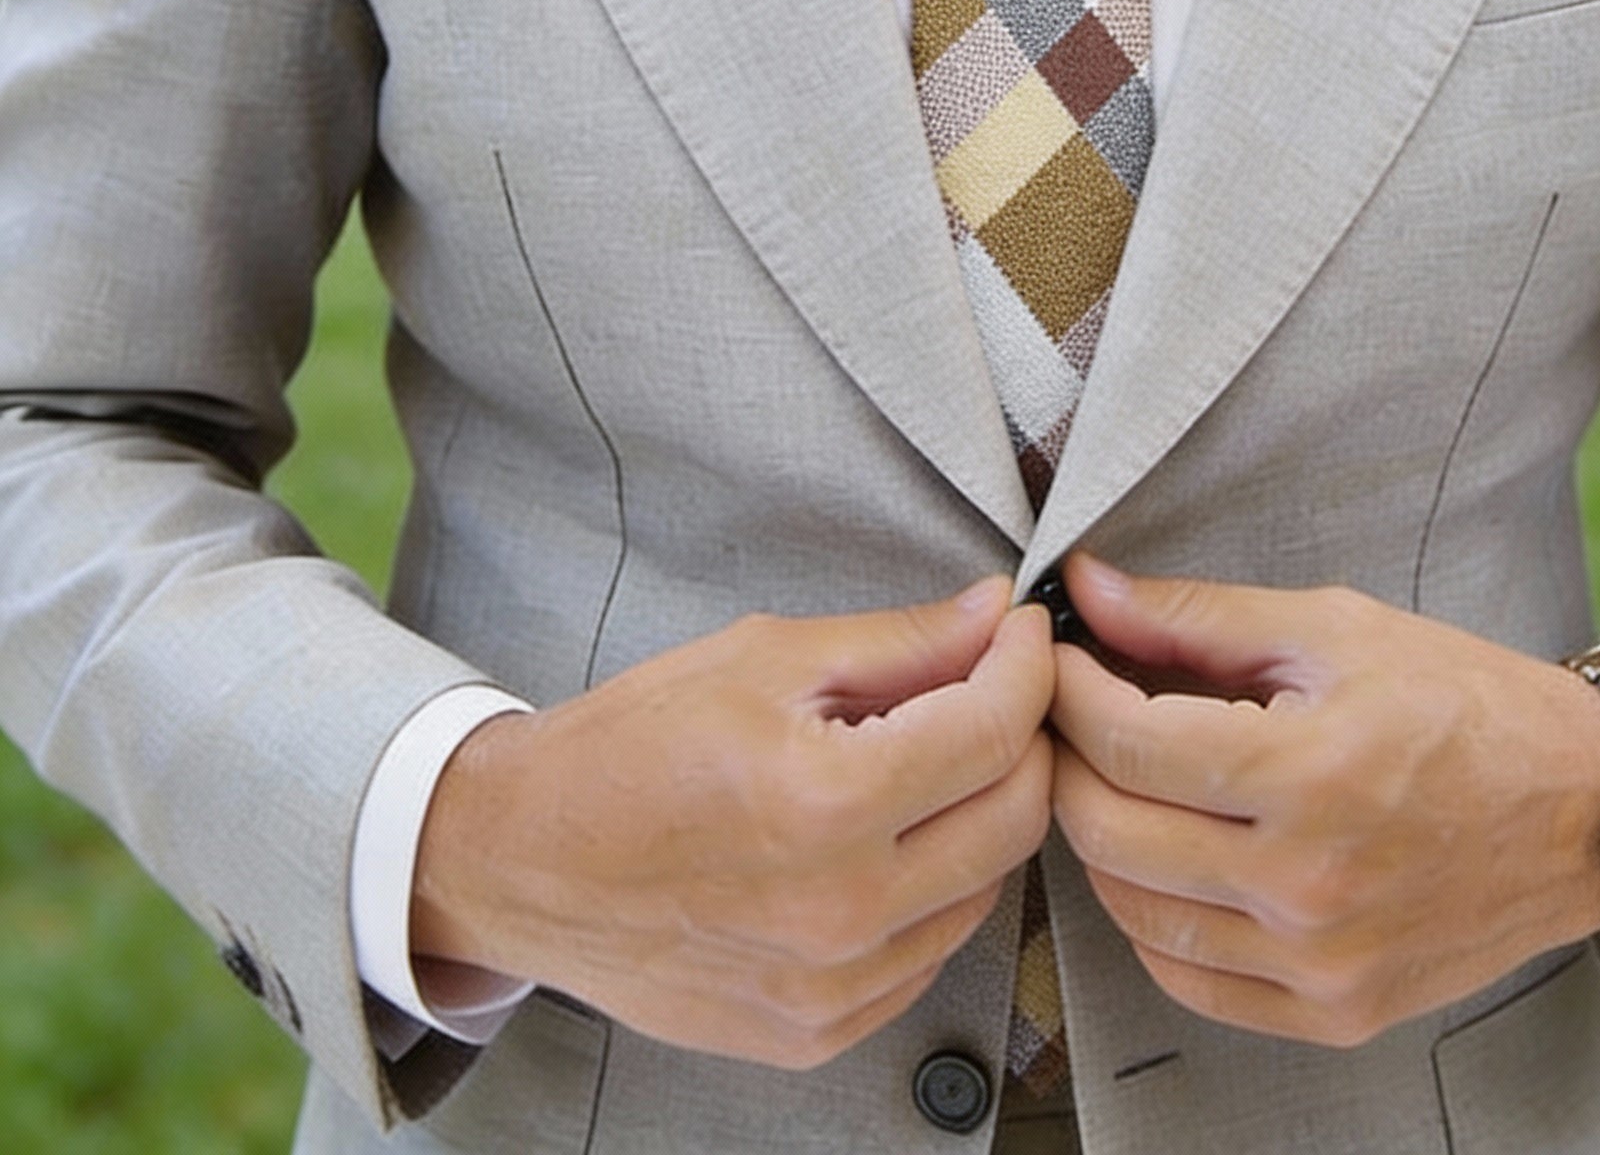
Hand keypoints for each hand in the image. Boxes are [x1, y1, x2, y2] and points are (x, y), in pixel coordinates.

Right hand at [412, 579, 1054, 1068]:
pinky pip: (930, 952)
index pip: (995, 730)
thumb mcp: (764, 657)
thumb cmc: (629, 750)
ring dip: (982, 813)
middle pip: (1016, 816)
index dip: (1027, 665)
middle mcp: (839, 910)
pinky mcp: (817, 1031)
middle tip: (992, 688)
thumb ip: (900, 641)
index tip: (1022, 634)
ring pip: (987, 888)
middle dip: (1024, 736)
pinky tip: (887, 839)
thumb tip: (992, 615)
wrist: (524, 861)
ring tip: (927, 761)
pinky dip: (935, 888)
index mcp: (824, 802)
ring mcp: (830, 986)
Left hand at [1049, 554, 1599, 1047]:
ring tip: (1115, 778)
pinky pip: (1189, 981)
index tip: (1058, 657)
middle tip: (1070, 712)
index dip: (1069, 689)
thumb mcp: (1332, 628)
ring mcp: (1321, 962)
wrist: (1582, 808)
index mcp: (1310, 775)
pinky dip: (1152, 920)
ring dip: (1100, 839)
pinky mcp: (1335, 1011)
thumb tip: (1089, 588)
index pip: (1127, 742)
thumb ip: (1196, 615)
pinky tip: (1164, 860)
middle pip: (1110, 831)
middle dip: (1067, 759)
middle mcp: (1309, 884)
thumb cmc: (1463, 703)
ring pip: (1134, 913)